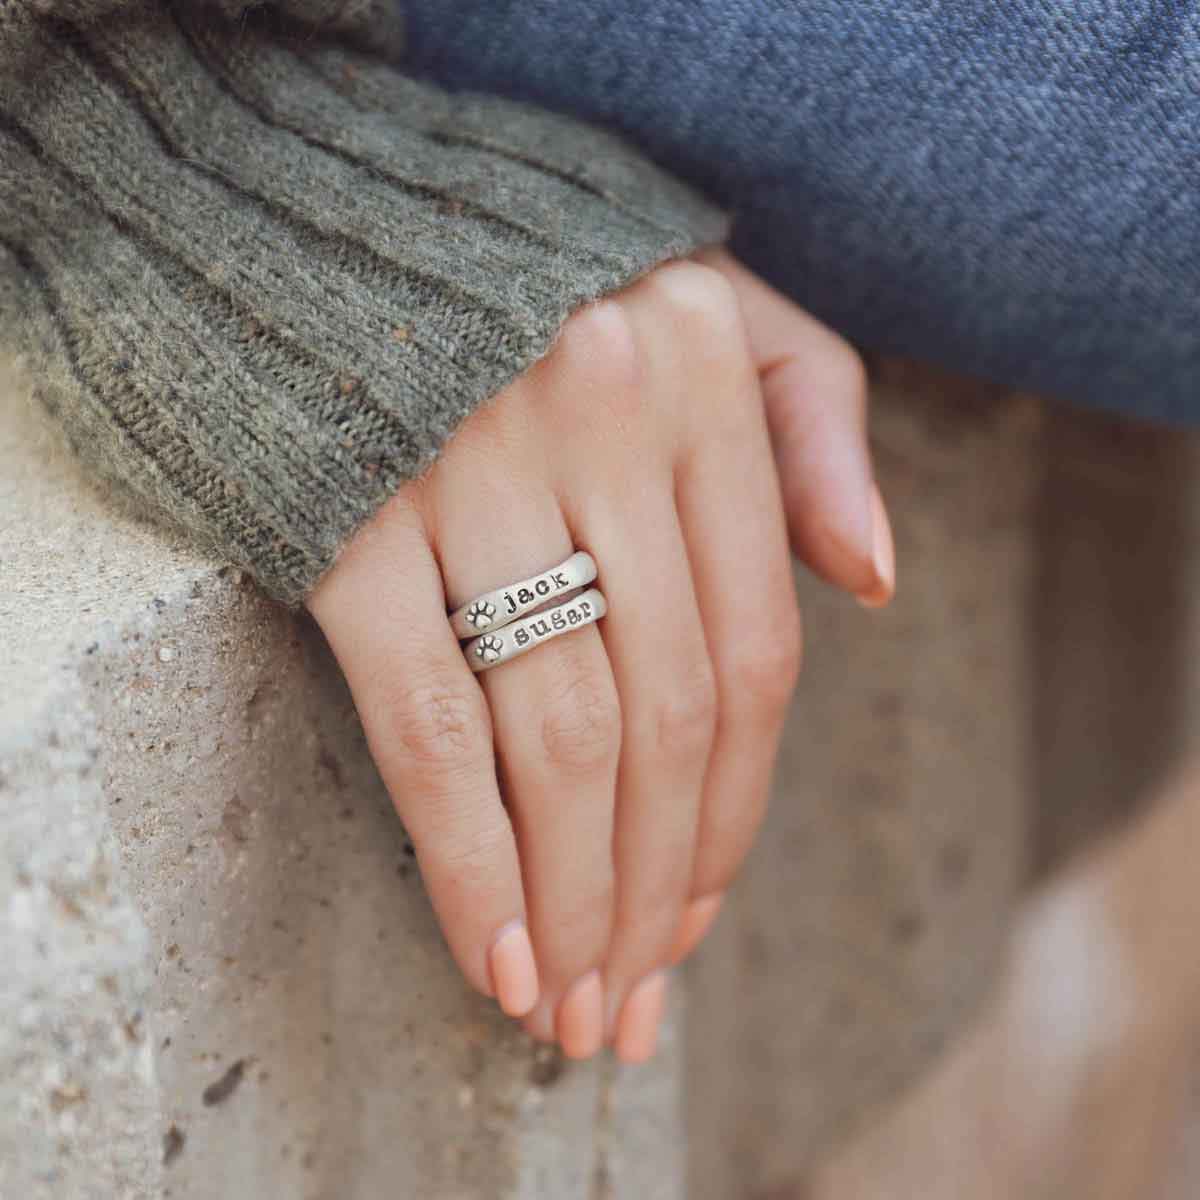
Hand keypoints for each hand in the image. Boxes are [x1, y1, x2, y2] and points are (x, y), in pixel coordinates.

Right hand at [307, 254, 891, 1062]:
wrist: (329, 211)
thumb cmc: (542, 274)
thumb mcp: (713, 308)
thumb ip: (813, 430)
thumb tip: (871, 583)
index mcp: (699, 384)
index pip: (751, 654)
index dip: (731, 814)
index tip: (696, 919)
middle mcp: (602, 425)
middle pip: (662, 717)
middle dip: (655, 888)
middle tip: (633, 1007)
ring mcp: (471, 470)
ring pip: (556, 737)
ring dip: (574, 897)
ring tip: (571, 1007)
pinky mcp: (348, 517)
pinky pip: (425, 718)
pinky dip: (465, 853)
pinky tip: (492, 950)